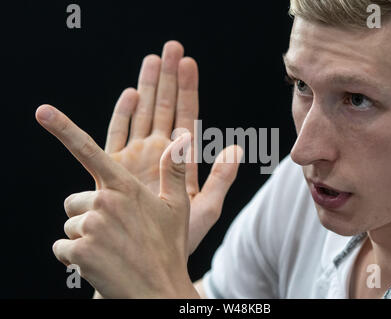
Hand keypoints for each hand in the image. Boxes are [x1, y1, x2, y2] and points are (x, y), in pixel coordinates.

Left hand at [36, 105, 198, 297]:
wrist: (158, 290)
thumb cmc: (168, 247)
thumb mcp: (177, 207)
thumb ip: (174, 170)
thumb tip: (183, 136)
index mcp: (125, 186)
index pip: (89, 151)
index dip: (64, 128)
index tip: (43, 112)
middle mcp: (104, 202)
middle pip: (76, 200)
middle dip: (89, 215)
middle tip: (115, 233)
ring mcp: (90, 227)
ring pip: (70, 224)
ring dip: (84, 237)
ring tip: (111, 249)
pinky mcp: (79, 252)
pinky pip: (62, 248)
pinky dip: (76, 257)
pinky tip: (100, 263)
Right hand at [104, 41, 241, 254]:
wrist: (143, 257)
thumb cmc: (177, 239)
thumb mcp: (206, 208)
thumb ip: (221, 179)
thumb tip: (237, 149)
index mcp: (182, 160)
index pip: (187, 116)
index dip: (188, 89)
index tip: (189, 63)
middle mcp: (158, 153)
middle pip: (164, 107)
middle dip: (167, 78)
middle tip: (170, 47)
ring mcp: (136, 158)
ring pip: (142, 114)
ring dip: (146, 87)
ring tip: (152, 60)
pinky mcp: (113, 168)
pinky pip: (117, 135)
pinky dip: (123, 115)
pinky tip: (130, 95)